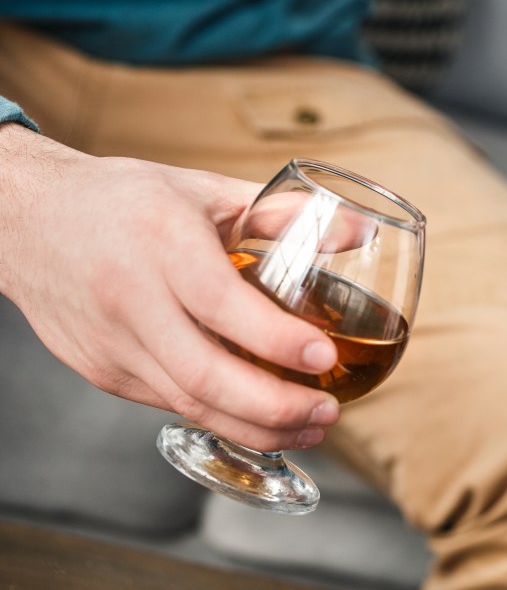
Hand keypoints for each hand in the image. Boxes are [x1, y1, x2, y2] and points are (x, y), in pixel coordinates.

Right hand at [0, 125, 340, 450]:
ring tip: (309, 428)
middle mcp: (131, 299)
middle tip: (328, 412)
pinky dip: (220, 416)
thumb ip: (282, 212)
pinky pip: (169, 403)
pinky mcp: (103, 371)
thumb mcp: (204, 191)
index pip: (221, 304)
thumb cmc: (123, 200)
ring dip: (255, 427)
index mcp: (162, 243)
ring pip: (188, 403)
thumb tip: (360, 232)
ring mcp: (112, 344)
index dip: (276, 339)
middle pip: (205, 375)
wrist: (26, 219)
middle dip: (275, 407)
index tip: (324, 357)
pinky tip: (260, 418)